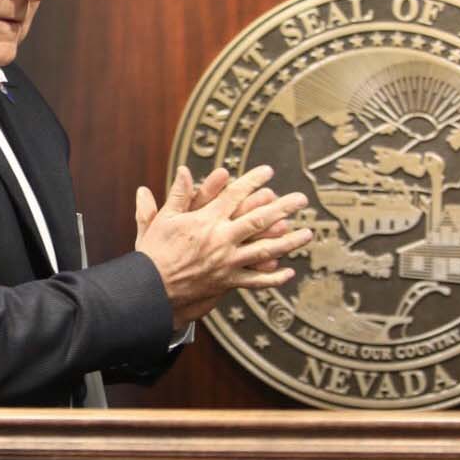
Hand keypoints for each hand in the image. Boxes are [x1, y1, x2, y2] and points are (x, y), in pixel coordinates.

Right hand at [134, 165, 312, 328]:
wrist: (151, 289)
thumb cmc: (154, 253)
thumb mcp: (162, 219)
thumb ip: (178, 194)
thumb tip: (184, 170)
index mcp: (206, 221)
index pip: (235, 195)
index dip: (253, 181)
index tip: (268, 172)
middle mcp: (221, 240)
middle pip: (259, 220)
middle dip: (283, 208)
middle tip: (301, 199)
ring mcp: (227, 262)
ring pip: (265, 250)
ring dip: (289, 241)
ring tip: (308, 233)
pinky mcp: (227, 282)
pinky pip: (255, 280)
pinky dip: (273, 277)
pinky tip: (289, 272)